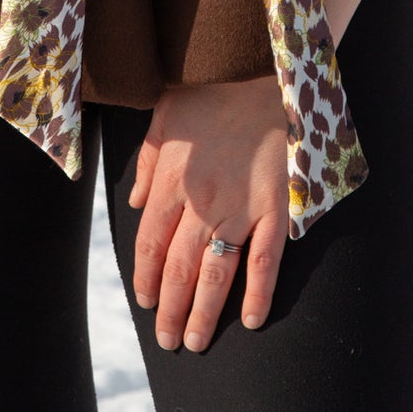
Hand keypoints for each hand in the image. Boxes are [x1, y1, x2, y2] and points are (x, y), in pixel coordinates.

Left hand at [128, 72, 289, 351]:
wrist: (260, 69)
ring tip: (196, 343)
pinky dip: (259, 294)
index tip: (145, 302)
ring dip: (205, 314)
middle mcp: (202, 201)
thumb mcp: (164, 116)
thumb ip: (148, 163)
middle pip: (180, 269)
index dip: (145, 279)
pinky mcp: (276, 207)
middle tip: (168, 341)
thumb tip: (136, 202)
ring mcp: (241, 207)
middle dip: (170, 310)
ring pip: (218, 274)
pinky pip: (266, 260)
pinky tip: (251, 321)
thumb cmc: (210, 90)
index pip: (150, 244)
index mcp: (172, 180)